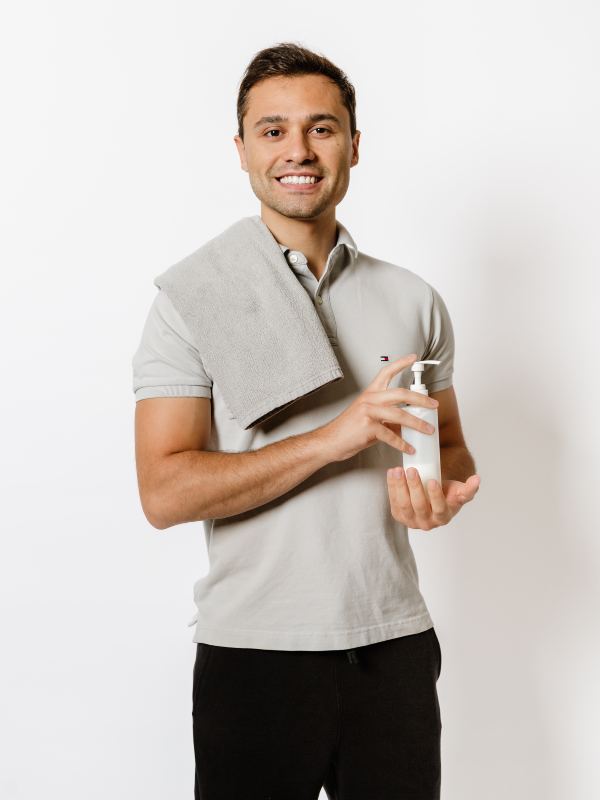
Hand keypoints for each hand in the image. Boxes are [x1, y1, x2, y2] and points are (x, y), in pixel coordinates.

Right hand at [321, 353, 438, 462]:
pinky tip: (409, 448)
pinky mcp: (368, 427)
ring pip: (399, 415)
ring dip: (417, 423)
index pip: (386, 372)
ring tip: (428, 429)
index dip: (401, 363)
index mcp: (370, 393)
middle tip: (433, 405)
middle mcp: (369, 399)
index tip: (413, 358)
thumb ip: (388, 417)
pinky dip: (402, 443)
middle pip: (400, 393)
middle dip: (420, 399)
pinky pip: (390, 435)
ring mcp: (368, 412)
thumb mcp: (369, 418)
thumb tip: (407, 424)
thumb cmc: (348, 429)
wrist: (330, 441)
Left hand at [387, 467, 480, 530]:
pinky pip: (394, 502)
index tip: (432, 480)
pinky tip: (392, 473)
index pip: (439, 508)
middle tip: (412, 470)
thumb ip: (469, 488)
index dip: (435, 495)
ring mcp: (411, 521)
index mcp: (443, 517)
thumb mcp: (460, 491)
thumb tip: (477, 479)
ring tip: (398, 470)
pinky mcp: (399, 515)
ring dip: (399, 487)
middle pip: (419, 505)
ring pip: (404, 505)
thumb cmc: (448, 493)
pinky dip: (392, 487)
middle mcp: (427, 523)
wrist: (433, 496)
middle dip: (414, 487)